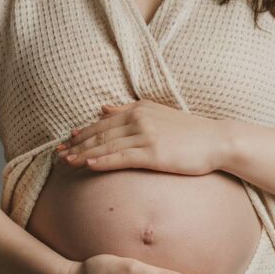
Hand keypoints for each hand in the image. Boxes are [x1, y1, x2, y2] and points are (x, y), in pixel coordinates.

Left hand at [54, 99, 226, 174]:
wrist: (217, 141)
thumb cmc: (190, 132)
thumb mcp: (158, 114)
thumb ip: (129, 111)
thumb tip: (102, 109)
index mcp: (138, 108)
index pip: (102, 123)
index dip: (82, 133)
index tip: (65, 142)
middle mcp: (139, 119)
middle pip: (100, 134)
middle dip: (76, 144)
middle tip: (57, 154)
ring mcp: (146, 136)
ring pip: (107, 146)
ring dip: (84, 154)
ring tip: (66, 161)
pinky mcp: (154, 153)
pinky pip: (122, 157)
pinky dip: (104, 160)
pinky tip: (89, 165)